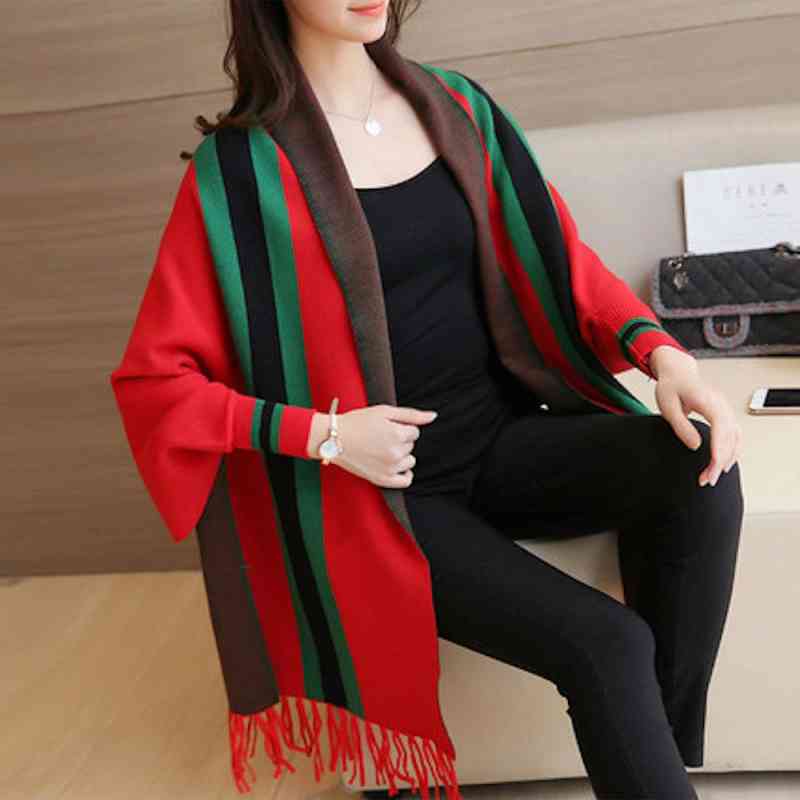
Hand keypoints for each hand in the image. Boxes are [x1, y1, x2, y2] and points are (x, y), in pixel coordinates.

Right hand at [308, 404, 437, 487]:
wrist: (334, 439)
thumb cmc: (357, 422)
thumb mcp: (384, 411)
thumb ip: (411, 415)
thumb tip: (433, 416)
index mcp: (398, 434)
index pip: (414, 431)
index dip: (401, 427)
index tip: (387, 427)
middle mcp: (396, 453)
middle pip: (411, 445)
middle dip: (400, 440)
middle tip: (380, 437)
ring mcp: (390, 468)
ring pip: (409, 461)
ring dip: (401, 455)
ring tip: (382, 449)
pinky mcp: (383, 480)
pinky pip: (406, 480)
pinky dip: (404, 473)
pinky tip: (395, 465)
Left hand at [648, 345, 742, 486]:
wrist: (678, 373)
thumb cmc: (671, 387)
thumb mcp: (667, 406)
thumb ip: (681, 426)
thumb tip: (696, 446)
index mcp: (707, 400)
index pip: (720, 427)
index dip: (719, 448)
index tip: (714, 466)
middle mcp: (721, 404)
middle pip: (729, 436)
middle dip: (720, 461)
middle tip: (707, 480)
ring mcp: (725, 409)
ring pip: (735, 438)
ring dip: (727, 459)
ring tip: (712, 476)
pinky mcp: (724, 414)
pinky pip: (734, 435)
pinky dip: (731, 450)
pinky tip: (723, 463)